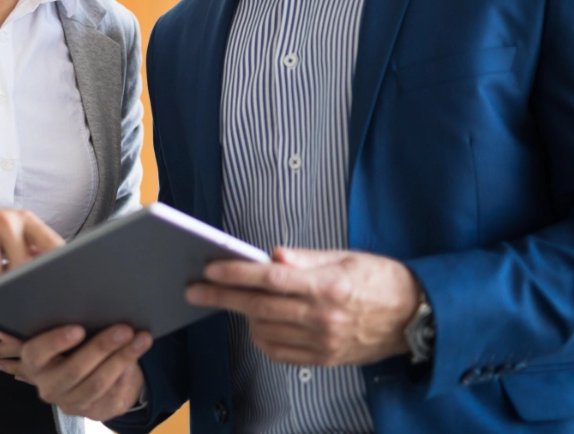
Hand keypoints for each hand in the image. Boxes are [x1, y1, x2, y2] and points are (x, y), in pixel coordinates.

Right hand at [0, 200, 64, 280]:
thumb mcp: (15, 233)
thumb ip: (34, 250)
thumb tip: (56, 278)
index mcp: (27, 220)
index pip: (52, 244)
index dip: (58, 265)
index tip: (58, 283)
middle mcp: (7, 217)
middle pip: (22, 265)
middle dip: (16, 282)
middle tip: (8, 283)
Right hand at [20, 324, 149, 420]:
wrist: (85, 376)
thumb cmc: (72, 345)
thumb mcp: (62, 333)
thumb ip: (63, 322)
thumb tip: (82, 302)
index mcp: (34, 363)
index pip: (36, 354)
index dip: (56, 342)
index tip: (79, 329)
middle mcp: (48, 386)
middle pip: (74, 369)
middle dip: (102, 347)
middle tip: (124, 329)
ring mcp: (71, 403)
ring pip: (97, 383)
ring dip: (122, 359)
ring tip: (140, 339)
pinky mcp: (93, 412)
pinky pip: (113, 395)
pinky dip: (128, 374)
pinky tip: (137, 357)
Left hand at [186, 247, 419, 366]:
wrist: (420, 318)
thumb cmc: (383, 280)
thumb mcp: (348, 257)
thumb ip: (305, 258)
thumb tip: (271, 255)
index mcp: (329, 286)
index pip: (271, 279)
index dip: (236, 273)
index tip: (209, 269)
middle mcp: (324, 317)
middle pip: (259, 307)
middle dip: (221, 296)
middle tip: (194, 289)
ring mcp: (324, 342)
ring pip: (265, 331)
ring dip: (242, 316)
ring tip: (231, 300)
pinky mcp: (325, 359)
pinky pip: (280, 353)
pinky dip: (261, 338)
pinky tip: (257, 324)